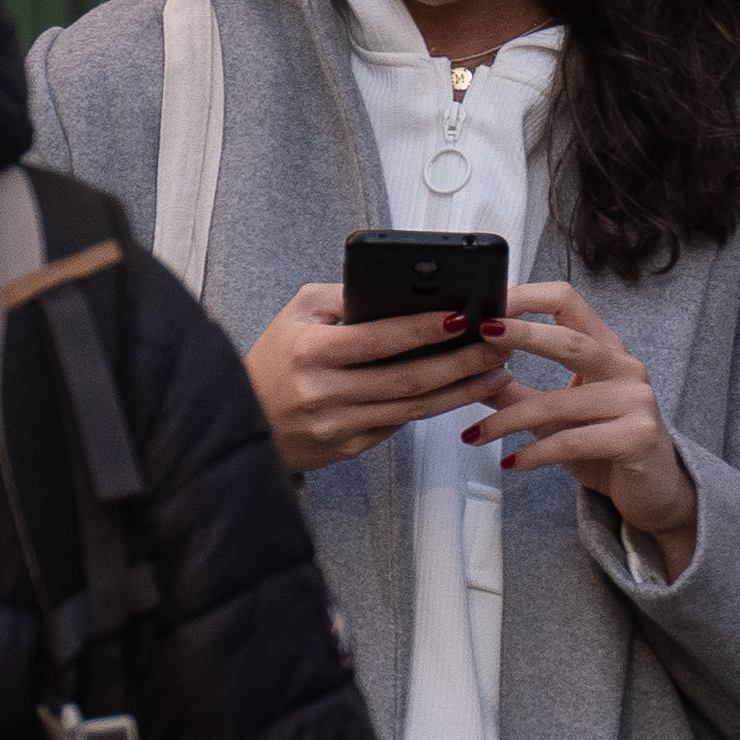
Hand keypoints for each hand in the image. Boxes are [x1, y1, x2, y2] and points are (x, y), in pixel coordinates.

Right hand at [242, 281, 505, 474]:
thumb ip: (345, 297)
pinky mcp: (349, 447)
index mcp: (309, 351)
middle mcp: (323, 391)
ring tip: (494, 371)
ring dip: (461, 389)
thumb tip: (403, 292)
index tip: (462, 318)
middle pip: (408, 377)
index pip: (379, 339)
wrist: (241, 417)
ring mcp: (337, 424)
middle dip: (462, 361)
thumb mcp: (296, 314)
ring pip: (414, 406)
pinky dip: (435, 407)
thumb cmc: (272, 361)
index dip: (424, 329)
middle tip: (498, 346)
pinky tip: (458, 393)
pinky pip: (400, 424)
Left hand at [464, 281, 698, 575]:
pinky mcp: (638, 437)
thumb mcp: (553, 414)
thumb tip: (466, 370)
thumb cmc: (603, 444)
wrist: (654, 490)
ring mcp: (637, 401)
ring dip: (508, 420)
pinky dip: (534, 453)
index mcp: (604, 349)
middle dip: (521, 334)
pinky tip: (510, 462)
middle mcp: (625, 368)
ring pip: (560, 402)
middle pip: (569, 340)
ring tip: (474, 434)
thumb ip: (513, 391)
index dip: (527, 297)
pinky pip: (573, 441)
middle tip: (479, 335)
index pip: (567, 301)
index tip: (487, 303)